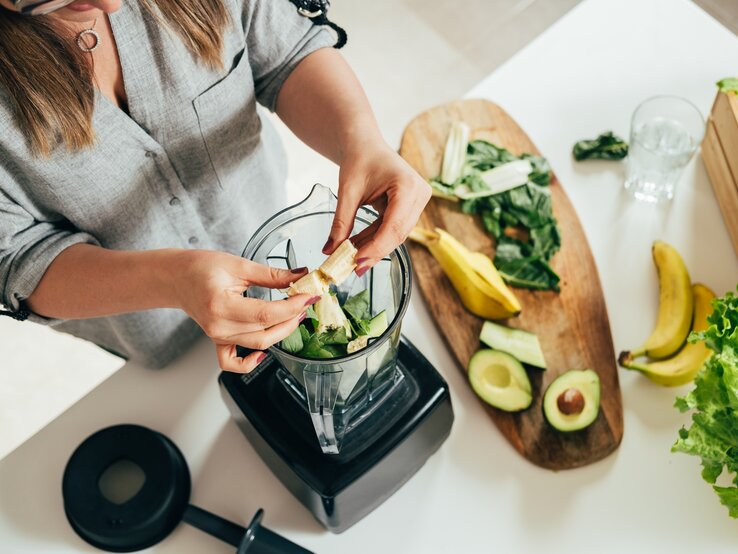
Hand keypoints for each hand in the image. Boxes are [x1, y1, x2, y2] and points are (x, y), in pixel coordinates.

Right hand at [171, 250, 316, 372]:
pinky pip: (232, 363)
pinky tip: (263, 354)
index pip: (266, 314)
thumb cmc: (201, 267)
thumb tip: (300, 275)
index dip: (292, 307)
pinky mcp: (218, 341)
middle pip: (265, 332)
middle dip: (292, 318)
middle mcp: (218, 326)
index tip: (309, 296)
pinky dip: (249, 363)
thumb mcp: (239, 264)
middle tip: (305, 302)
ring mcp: (218, 336)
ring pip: (258, 344)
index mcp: (221, 305)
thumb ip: (272, 274)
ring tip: (294, 314)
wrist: (176, 277)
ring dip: (281, 332)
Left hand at [324, 141, 430, 274]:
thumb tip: (330, 251)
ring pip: (396, 234)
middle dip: (375, 252)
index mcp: (407, 186)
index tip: (357, 262)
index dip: (376, 247)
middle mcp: (419, 194)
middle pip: (398, 233)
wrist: (365, 144)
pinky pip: (393, 229)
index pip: (394, 226)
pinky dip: (376, 238)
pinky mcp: (411, 207)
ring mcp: (418, 201)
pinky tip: (359, 248)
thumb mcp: (347, 191)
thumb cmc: (359, 158)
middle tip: (353, 268)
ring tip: (352, 259)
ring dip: (374, 247)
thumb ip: (341, 222)